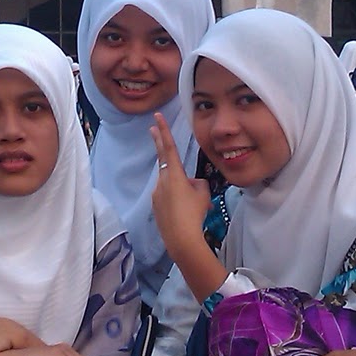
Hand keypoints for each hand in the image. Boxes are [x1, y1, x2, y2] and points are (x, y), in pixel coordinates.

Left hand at [149, 113, 211, 255]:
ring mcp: (157, 194)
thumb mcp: (203, 193)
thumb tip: (190, 183)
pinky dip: (176, 200)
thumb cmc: (195, 213)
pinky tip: (184, 214)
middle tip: (152, 128)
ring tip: (192, 207)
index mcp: (175, 174)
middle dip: (158, 142)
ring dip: (180, 189)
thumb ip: (197, 183)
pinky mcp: (155, 206)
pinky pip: (168, 197)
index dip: (164, 131)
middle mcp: (162, 181)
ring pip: (171, 184)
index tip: (156, 118)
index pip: (169, 147)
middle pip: (163, 159)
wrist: (181, 238)